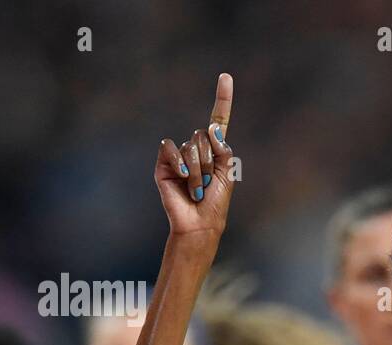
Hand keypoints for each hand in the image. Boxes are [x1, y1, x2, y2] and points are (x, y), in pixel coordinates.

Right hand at [155, 73, 235, 237]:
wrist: (199, 221)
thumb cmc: (216, 201)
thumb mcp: (228, 173)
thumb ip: (224, 149)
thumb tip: (212, 128)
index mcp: (214, 149)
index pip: (219, 119)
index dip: (222, 99)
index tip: (226, 77)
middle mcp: (196, 148)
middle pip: (203, 135)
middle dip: (209, 162)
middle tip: (207, 183)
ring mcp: (179, 155)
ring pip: (190, 145)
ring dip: (198, 170)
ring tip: (197, 188)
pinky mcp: (164, 163)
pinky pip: (169, 147)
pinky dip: (178, 162)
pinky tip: (182, 177)